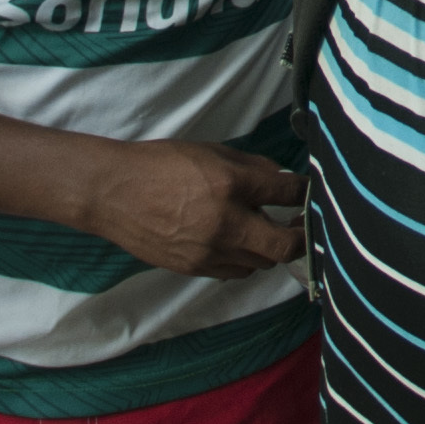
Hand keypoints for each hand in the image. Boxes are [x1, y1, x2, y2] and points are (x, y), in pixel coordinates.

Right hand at [74, 137, 307, 280]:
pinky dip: (245, 259)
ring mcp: (209, 251)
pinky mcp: (194, 268)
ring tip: (268, 231)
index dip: (306, 194)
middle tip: (303, 225)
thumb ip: (252, 167)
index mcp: (230, 184)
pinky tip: (239, 242)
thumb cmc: (162, 164)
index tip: (310, 194)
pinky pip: (234, 272)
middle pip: (283, 246)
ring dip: (270, 249)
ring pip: (261, 263)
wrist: (114, 193)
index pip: (287, 193)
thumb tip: (283, 179)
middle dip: (301, 237)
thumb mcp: (212, 152)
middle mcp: (224, 223)